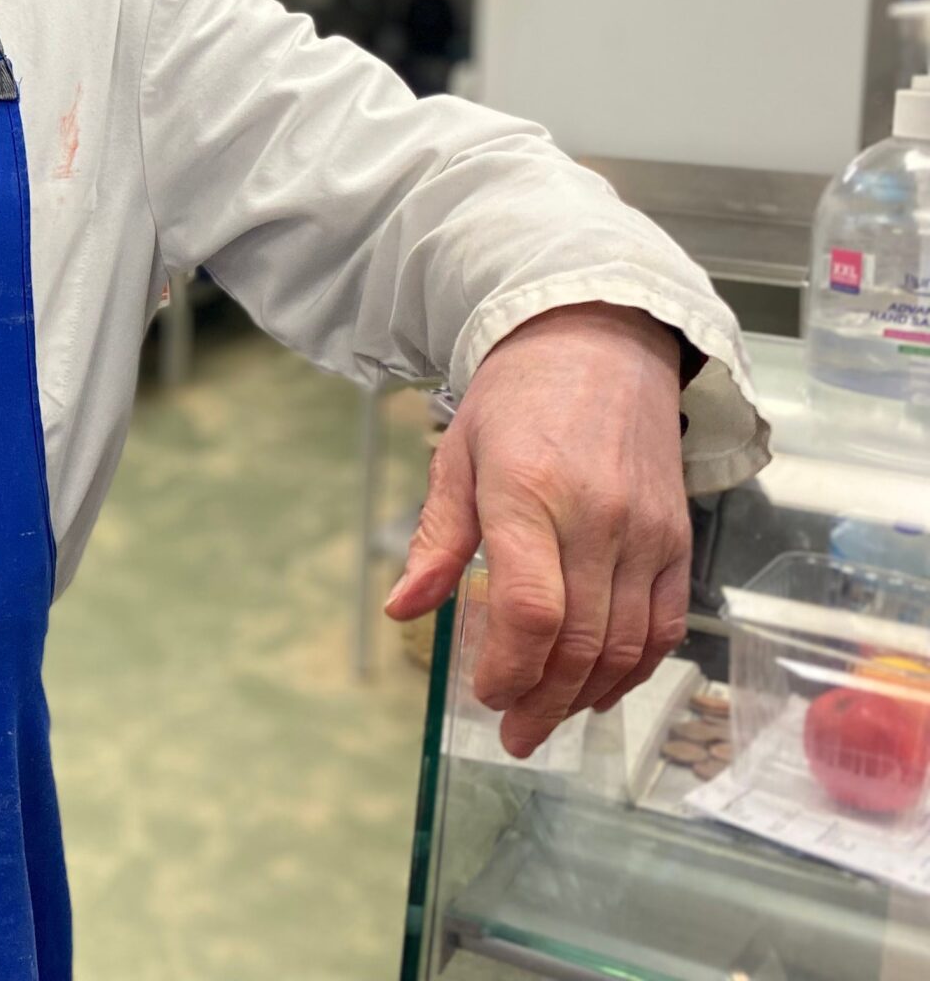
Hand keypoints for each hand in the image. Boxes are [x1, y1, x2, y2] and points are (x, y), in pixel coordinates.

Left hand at [384, 302, 690, 758]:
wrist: (600, 346)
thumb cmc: (516, 400)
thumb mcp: (457, 456)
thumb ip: (436, 540)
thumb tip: (402, 609)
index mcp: (527, 493)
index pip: (528, 607)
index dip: (509, 668)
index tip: (486, 695)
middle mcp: (595, 518)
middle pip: (578, 639)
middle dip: (543, 700)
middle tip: (515, 734)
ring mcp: (645, 532)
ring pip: (624, 643)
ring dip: (585, 695)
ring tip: (550, 720)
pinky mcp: (678, 540)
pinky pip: (664, 625)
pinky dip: (635, 669)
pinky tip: (600, 688)